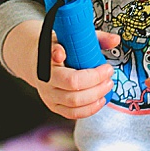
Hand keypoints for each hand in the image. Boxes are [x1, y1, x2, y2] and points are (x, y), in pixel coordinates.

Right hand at [3, 21, 117, 118]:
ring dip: (96, 96)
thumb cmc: (56, 47)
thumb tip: (115, 40)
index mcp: (47, 57)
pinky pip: (72, 114)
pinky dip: (89, 109)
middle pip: (73, 86)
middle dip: (97, 82)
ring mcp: (48, 94)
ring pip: (74, 103)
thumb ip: (95, 38)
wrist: (34, 60)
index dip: (68, 59)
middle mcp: (46, 78)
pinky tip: (100, 100)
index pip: (59, 61)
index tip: (102, 64)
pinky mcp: (53, 106)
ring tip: (108, 85)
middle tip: (109, 73)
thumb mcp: (71, 37)